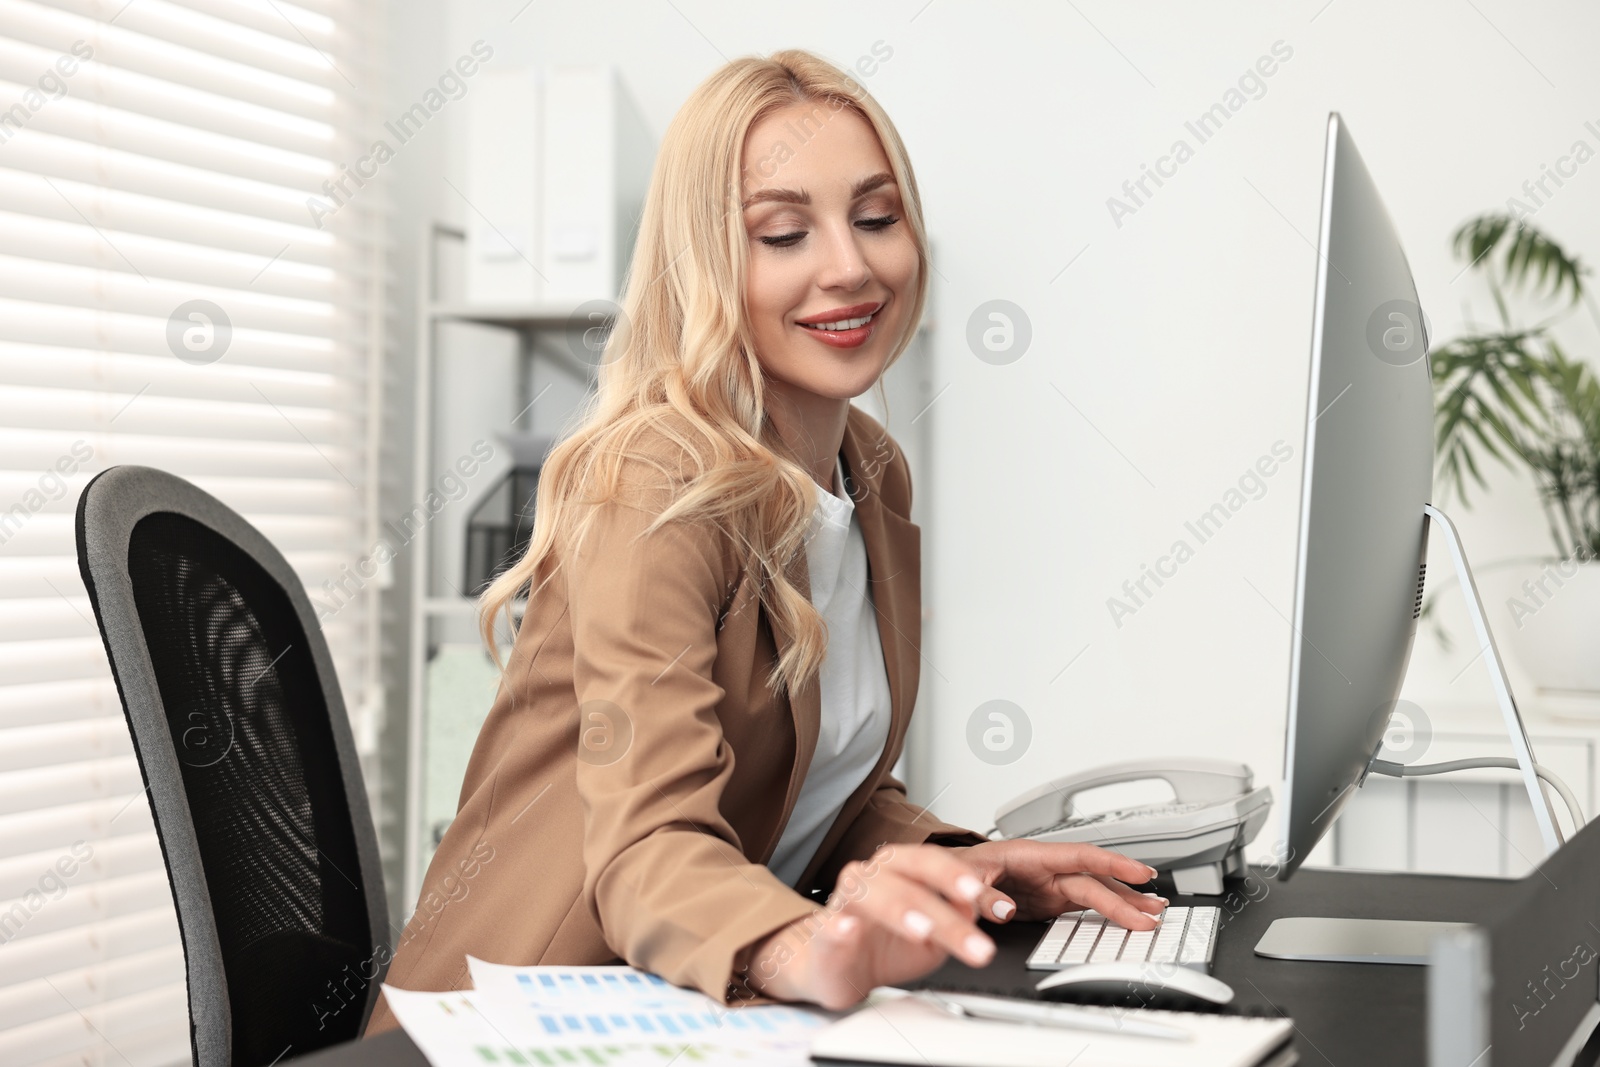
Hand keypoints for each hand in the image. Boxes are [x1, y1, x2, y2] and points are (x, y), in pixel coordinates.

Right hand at [740, 843, 1011, 1010]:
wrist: (840, 970)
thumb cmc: (886, 945)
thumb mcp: (935, 935)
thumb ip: (958, 916)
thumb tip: (982, 905)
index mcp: (901, 870)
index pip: (934, 862)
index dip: (961, 876)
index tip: (988, 898)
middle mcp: (873, 876)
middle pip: (909, 873)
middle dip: (942, 891)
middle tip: (969, 908)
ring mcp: (846, 901)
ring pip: (872, 893)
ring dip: (900, 908)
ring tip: (924, 928)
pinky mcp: (824, 933)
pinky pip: (829, 925)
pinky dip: (840, 926)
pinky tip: (849, 929)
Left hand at [944, 839, 1165, 928]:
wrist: (945, 876)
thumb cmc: (955, 866)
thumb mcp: (961, 876)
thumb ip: (981, 892)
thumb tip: (1001, 909)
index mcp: (1030, 854)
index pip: (1078, 856)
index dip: (1111, 862)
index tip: (1139, 871)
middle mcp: (1046, 869)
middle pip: (1092, 880)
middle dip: (1125, 894)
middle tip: (1154, 910)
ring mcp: (1049, 886)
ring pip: (1094, 892)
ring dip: (1123, 901)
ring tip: (1153, 912)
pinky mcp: (1047, 902)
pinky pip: (1083, 907)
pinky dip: (1106, 912)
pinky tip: (1126, 917)